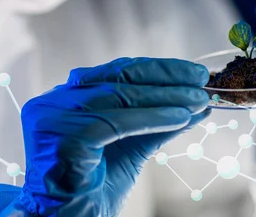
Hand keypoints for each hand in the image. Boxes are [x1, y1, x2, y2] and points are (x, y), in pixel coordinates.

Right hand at [0, 58, 210, 215]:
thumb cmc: (93, 188)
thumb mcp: (132, 146)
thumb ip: (157, 122)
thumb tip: (195, 104)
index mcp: (66, 98)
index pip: (116, 72)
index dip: (158, 69)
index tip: (192, 72)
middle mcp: (55, 101)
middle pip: (118, 78)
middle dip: (166, 77)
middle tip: (201, 80)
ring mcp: (55, 118)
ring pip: (120, 96)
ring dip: (166, 97)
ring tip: (198, 100)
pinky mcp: (64, 138)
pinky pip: (116, 122)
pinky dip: (153, 118)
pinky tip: (180, 118)